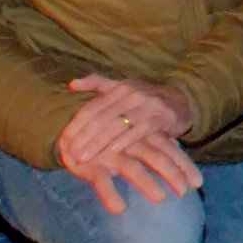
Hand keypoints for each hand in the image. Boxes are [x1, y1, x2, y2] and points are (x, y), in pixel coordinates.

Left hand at [56, 75, 191, 172]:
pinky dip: (126, 140)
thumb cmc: (145, 99)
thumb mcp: (122, 87)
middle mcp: (132, 95)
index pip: (91, 108)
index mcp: (119, 88)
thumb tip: (71, 83)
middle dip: (83, 138)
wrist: (181, 101)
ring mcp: (148, 106)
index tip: (62, 144)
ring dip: (99, 143)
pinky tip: (113, 151)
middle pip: (101, 118)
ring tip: (84, 158)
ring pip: (118, 125)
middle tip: (69, 156)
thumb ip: (98, 84)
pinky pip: (141, 130)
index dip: (75, 127)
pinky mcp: (162, 118)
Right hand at [66, 134, 200, 216]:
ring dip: (146, 182)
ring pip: (132, 167)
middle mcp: (130, 143)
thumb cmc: (110, 138)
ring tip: (160, 198)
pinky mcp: (90, 164)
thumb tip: (178, 149)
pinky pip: (100, 180)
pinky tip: (119, 209)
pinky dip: (109, 194)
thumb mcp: (135, 138)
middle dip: (172, 174)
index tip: (198, 183)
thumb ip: (155, 142)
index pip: (169, 150)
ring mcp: (111, 153)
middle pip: (156, 157)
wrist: (72, 132)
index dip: (184, 165)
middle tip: (185, 192)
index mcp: (143, 136)